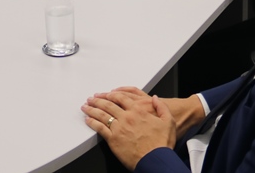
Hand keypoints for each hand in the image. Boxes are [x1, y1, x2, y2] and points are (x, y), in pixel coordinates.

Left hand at [90, 88, 204, 139]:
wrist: (155, 160)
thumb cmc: (161, 143)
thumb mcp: (168, 121)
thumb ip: (161, 107)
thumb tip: (155, 98)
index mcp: (138, 110)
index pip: (121, 98)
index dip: (111, 94)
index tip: (106, 94)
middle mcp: (127, 117)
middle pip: (108, 104)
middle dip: (98, 100)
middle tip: (91, 98)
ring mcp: (119, 127)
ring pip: (102, 115)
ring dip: (92, 109)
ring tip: (85, 106)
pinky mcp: (113, 139)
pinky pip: (100, 128)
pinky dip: (92, 123)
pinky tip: (88, 120)